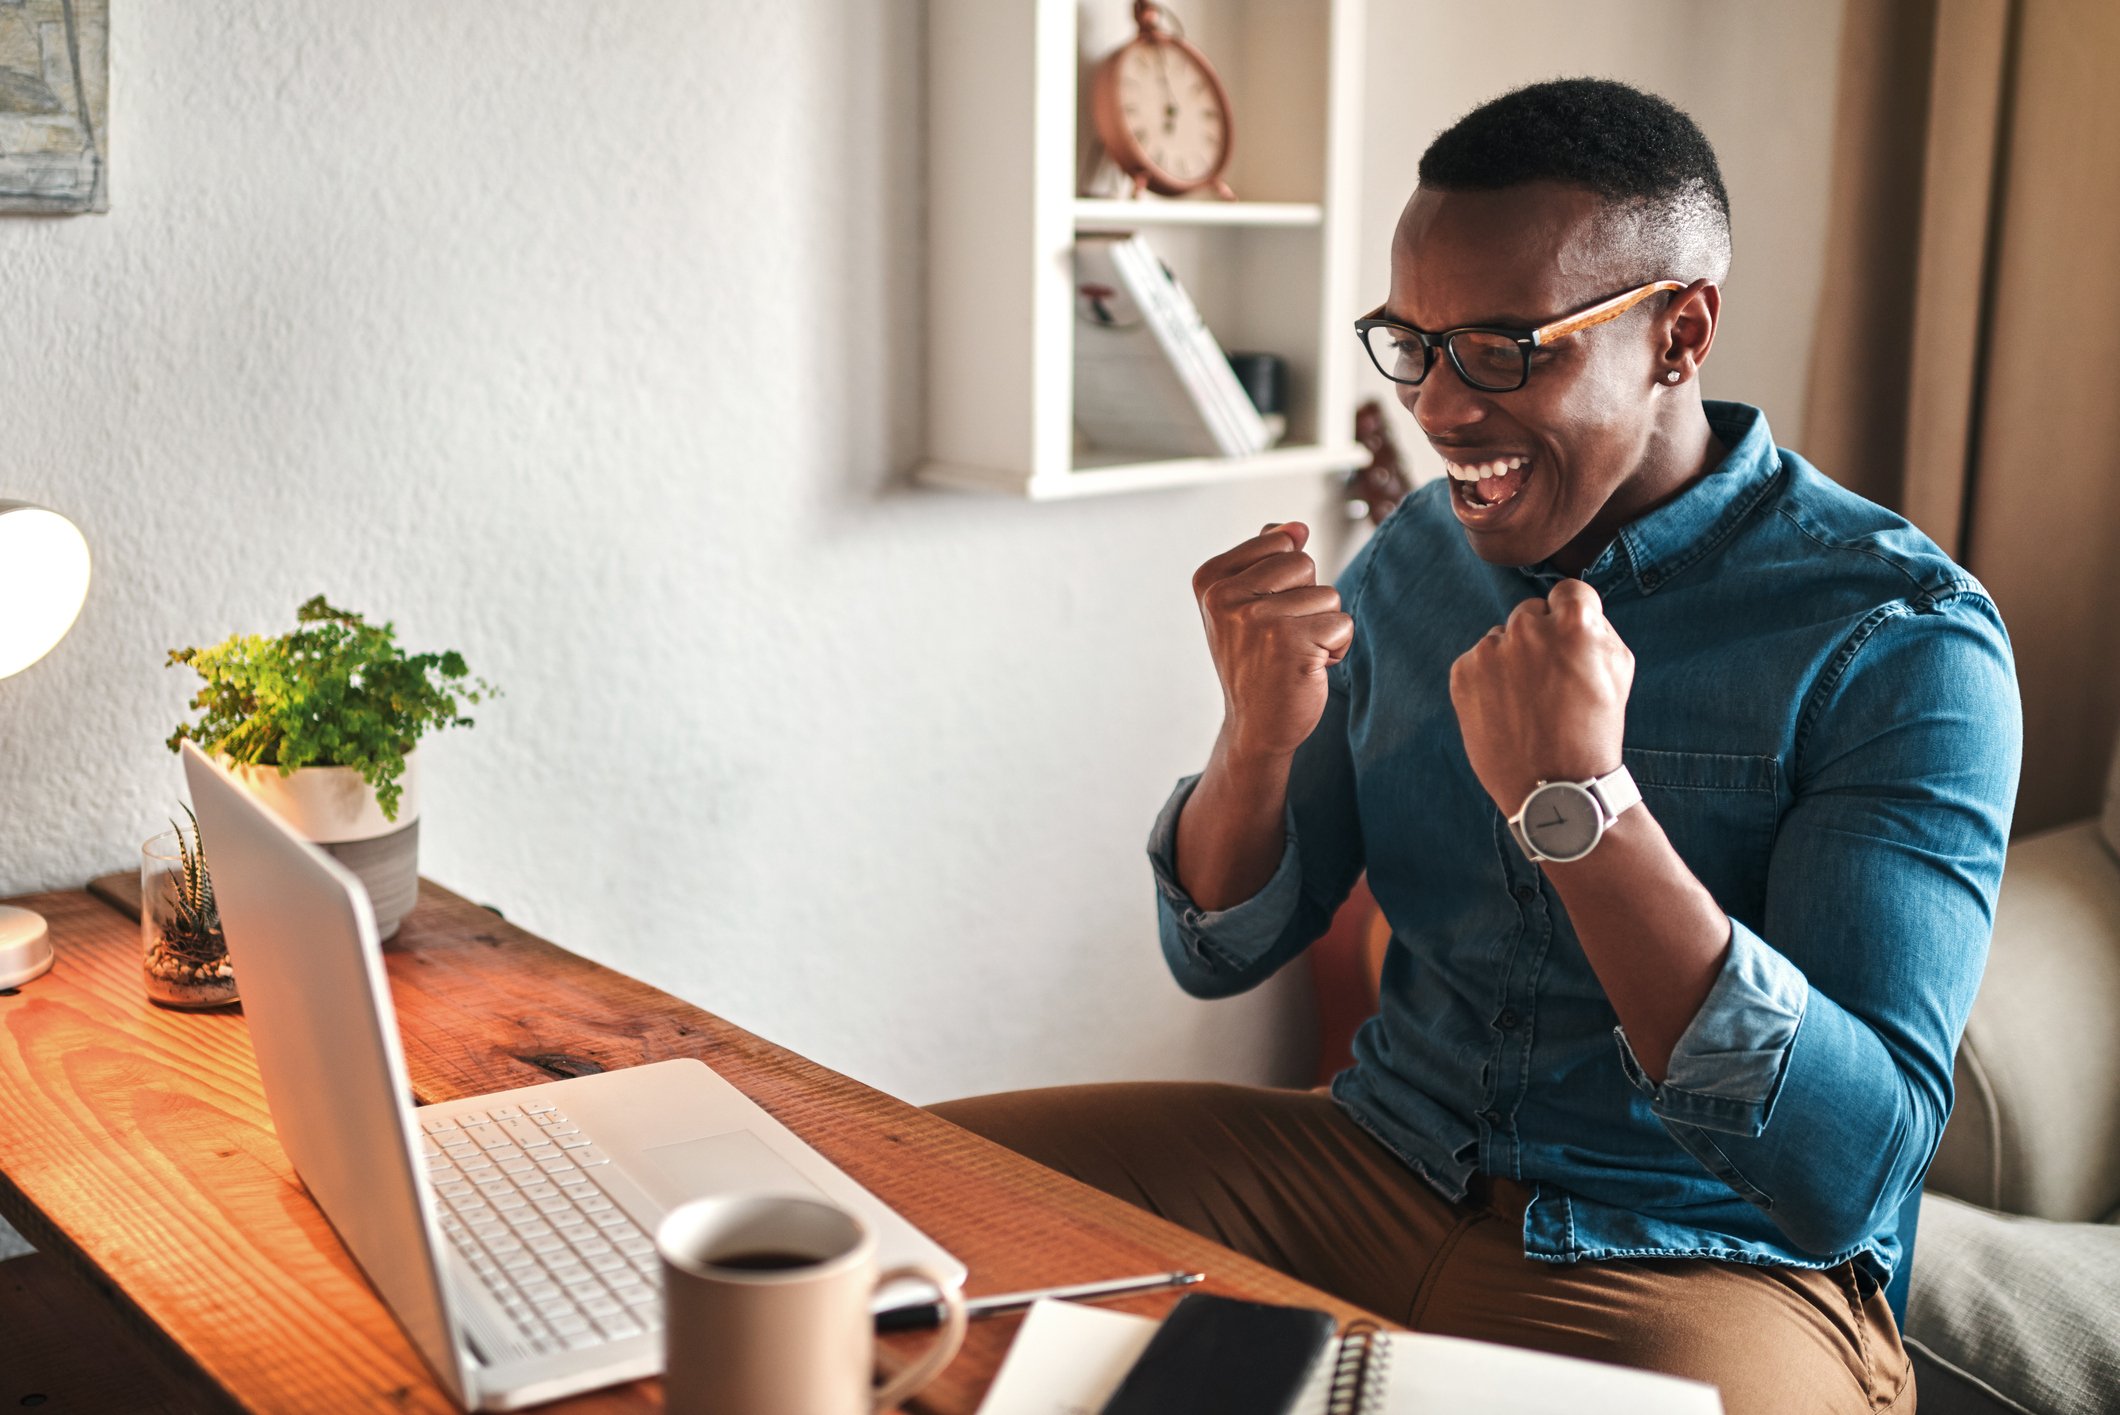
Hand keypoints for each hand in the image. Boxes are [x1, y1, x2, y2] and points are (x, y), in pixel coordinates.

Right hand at [1193, 522, 1353, 763]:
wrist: (1255, 725)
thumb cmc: (1256, 661)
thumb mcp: (1245, 604)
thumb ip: (1265, 558)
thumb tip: (1295, 527)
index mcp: (1210, 580)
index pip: (1279, 540)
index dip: (1286, 578)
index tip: (1263, 613)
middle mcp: (1226, 597)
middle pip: (1304, 562)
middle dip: (1307, 598)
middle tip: (1281, 636)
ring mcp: (1257, 620)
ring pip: (1327, 594)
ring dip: (1323, 626)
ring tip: (1295, 653)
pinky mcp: (1291, 643)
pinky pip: (1342, 623)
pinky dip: (1336, 649)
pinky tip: (1308, 668)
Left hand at [1449, 579, 1633, 811]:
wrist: (1552, 786)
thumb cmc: (1593, 729)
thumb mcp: (1619, 670)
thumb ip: (1597, 628)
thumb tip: (1572, 607)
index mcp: (1575, 623)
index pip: (1569, 591)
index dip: (1572, 616)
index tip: (1570, 641)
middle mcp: (1529, 629)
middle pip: (1530, 612)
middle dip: (1540, 637)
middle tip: (1550, 680)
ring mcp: (1491, 650)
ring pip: (1501, 638)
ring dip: (1511, 658)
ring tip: (1527, 702)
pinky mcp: (1463, 672)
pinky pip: (1477, 661)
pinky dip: (1488, 680)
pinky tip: (1505, 709)